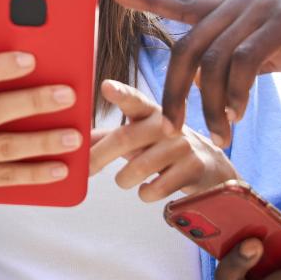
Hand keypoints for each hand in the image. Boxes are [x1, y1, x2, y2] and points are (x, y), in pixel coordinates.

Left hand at [89, 80, 236, 199]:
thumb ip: (106, 137)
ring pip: (139, 168)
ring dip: (124, 179)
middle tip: (87, 169)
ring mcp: (182, 145)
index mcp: (149, 111)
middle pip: (125, 139)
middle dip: (100, 156)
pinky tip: (148, 189)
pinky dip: (145, 193)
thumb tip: (71, 141)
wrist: (209, 166)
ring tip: (124, 180)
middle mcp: (167, 123)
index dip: (120, 93)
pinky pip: (156, 188)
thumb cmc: (161, 147)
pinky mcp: (193, 168)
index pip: (133, 99)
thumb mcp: (137, 136)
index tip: (106, 86)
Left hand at [113, 0, 280, 144]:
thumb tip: (212, 82)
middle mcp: (239, 4)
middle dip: (174, 91)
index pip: (182, 1)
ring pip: (214, 60)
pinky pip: (245, 61)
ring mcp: (260, 10)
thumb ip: (239, 59)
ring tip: (219, 134)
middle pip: (187, 47)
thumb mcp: (270, 49)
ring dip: (210, 104)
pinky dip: (236, 92)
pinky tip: (238, 114)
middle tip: (172, 126)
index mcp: (232, 8)